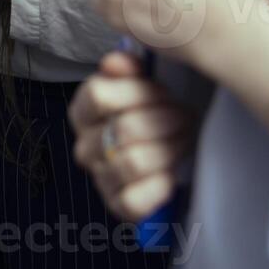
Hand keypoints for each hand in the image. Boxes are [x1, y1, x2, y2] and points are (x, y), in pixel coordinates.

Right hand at [69, 51, 195, 219]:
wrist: (183, 148)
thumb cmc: (162, 112)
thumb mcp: (148, 82)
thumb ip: (130, 67)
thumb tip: (117, 61)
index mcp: (84, 111)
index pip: (98, 95)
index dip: (138, 91)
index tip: (165, 92)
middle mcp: (85, 145)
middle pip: (123, 129)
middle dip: (164, 121)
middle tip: (184, 117)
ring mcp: (100, 177)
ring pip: (133, 163)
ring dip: (168, 150)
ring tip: (183, 141)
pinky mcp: (118, 206)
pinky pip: (134, 201)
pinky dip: (158, 188)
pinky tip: (170, 175)